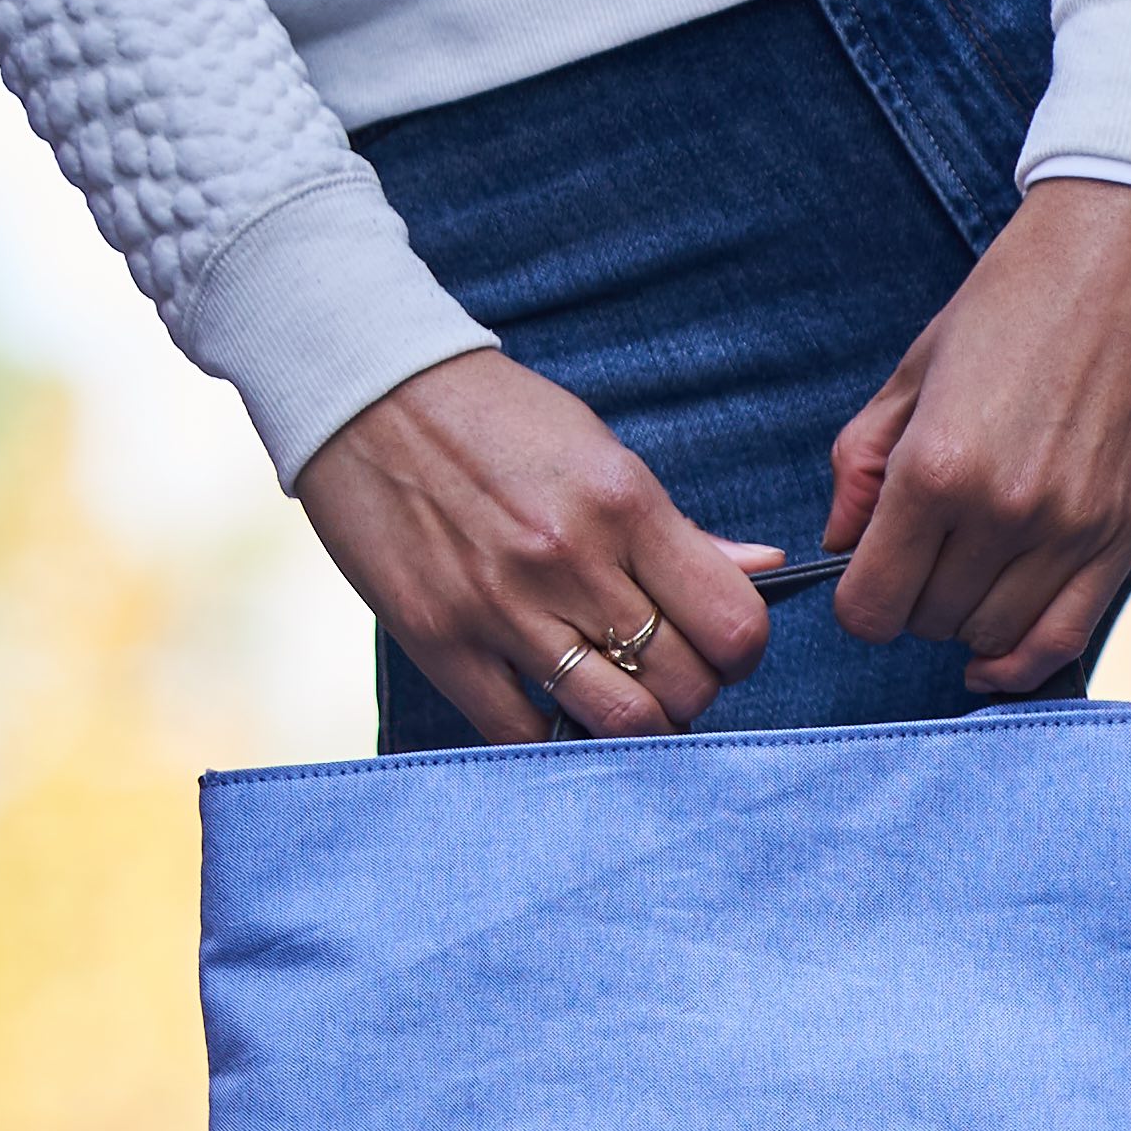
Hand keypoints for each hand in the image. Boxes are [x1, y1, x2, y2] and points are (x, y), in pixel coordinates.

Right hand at [298, 350, 776, 742]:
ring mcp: (502, 606)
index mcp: (624, 503)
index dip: (742, 652)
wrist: (367, 393)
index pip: (733, 622)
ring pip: (618, 722)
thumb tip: (763, 569)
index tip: (724, 649)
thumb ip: (678, 528)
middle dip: (693, 693)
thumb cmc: (494, 419)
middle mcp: (570, 559)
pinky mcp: (440, 640)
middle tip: (668, 675)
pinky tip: (556, 709)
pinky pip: (521, 734)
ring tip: (623, 700)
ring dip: (637, 726)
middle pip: (683, 684)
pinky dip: (553, 736)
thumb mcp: (600, 453)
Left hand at [830, 179, 1130, 694]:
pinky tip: (996, 655)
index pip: (871, 604)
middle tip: (922, 552)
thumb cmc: (1016, 297)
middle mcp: (1005, 512)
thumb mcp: (914, 370)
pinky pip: (1065, 636)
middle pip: (930, 622)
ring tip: (969, 568)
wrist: (1130, 250)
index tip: (865, 575)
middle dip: (913, 600)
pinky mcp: (1126, 533)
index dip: (857, 600)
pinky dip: (1022, 660)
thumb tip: (838, 539)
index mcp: (938, 467)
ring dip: (968, 618)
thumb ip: (863, 463)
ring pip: (993, 636)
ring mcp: (1072, 529)